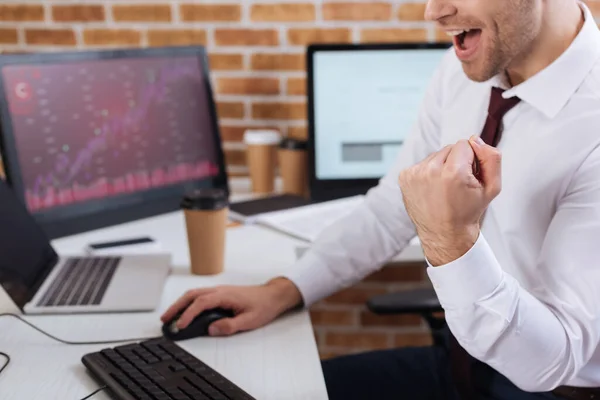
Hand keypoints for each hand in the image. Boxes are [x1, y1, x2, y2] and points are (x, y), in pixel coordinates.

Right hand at [160, 277, 301, 335]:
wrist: (273, 295)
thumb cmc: (263, 306)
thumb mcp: (249, 320)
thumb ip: (229, 326)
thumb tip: (211, 329)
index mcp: (225, 295)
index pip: (201, 303)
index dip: (188, 314)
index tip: (180, 325)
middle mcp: (219, 290)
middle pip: (192, 295)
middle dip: (176, 307)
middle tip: (165, 319)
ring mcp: (219, 291)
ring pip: (194, 294)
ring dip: (180, 304)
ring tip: (170, 317)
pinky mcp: (220, 294)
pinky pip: (200, 296)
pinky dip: (188, 303)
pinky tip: (184, 312)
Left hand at [398, 136, 501, 265]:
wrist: (444, 234)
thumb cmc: (469, 211)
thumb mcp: (492, 187)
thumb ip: (491, 158)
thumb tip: (475, 139)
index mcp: (453, 173)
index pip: (465, 143)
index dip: (471, 159)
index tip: (468, 177)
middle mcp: (430, 171)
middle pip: (448, 148)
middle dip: (455, 162)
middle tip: (456, 185)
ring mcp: (414, 174)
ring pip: (435, 155)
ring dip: (441, 167)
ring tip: (444, 188)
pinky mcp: (404, 177)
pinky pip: (422, 164)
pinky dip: (428, 173)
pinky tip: (432, 189)